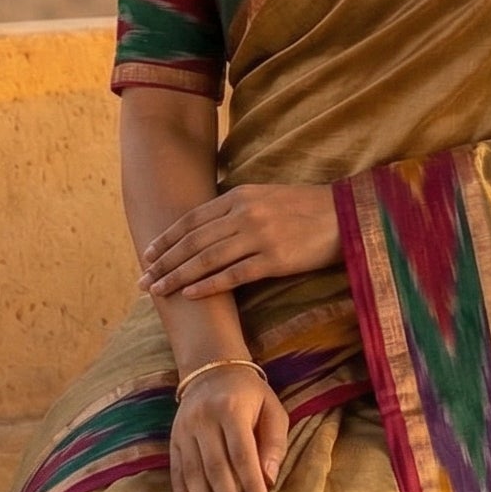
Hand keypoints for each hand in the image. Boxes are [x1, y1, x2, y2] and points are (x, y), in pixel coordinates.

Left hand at [142, 182, 340, 300]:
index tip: (149, 254)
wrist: (346, 215)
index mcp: (239, 197)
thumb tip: (205, 227)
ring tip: (158, 290)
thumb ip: (235, 208)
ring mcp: (259, 236)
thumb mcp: (265, 196)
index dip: (167, 238)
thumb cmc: (305, 208)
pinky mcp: (276, 259)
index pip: (192, 220)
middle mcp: (244, 214)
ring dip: (178, 277)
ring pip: (207, 259)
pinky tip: (191, 295)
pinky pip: (234, 275)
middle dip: (164, 262)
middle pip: (193, 241)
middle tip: (143, 279)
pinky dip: (209, 285)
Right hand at [171, 369, 289, 491]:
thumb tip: (269, 479)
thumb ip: (274, 443)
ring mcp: (184, 429)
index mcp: (232, 410)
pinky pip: (176, 469)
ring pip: (193, 472)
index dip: (252, 487)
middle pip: (216, 468)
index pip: (243, 456)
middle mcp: (204, 419)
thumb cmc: (250, 396)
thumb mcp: (272, 410)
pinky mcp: (173, 438)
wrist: (212, 369)